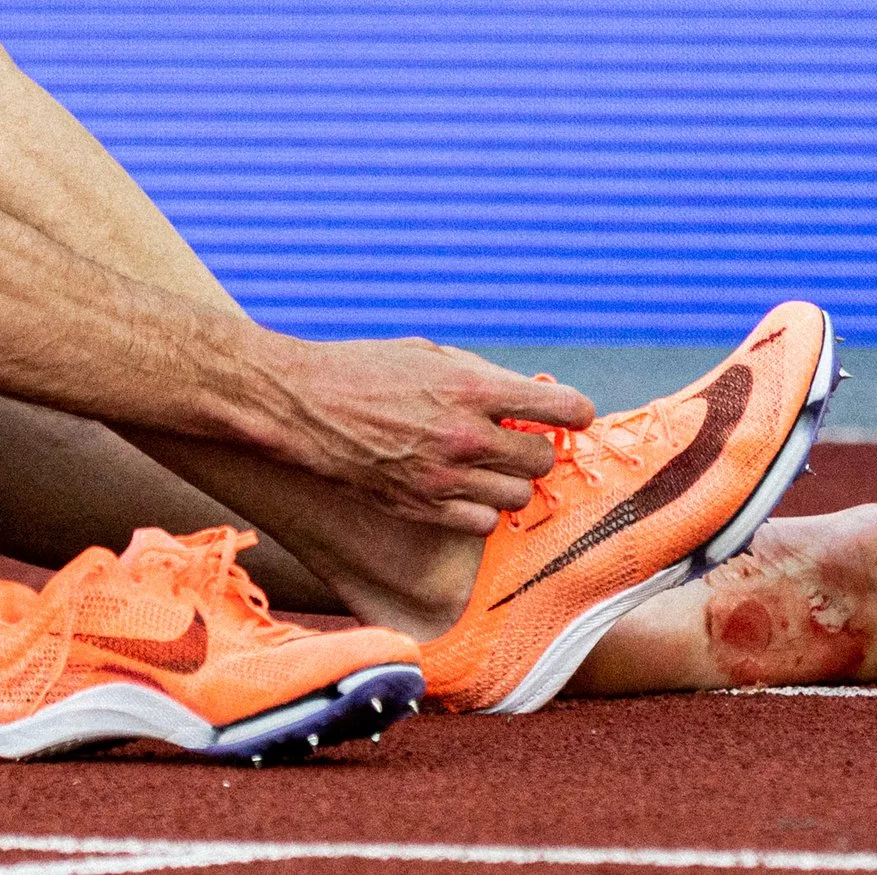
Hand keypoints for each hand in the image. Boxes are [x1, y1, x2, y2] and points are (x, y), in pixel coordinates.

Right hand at [278, 337, 595, 533]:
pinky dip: (481, 508)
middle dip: (535, 447)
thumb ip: (480, 376)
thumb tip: (527, 395)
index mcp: (471, 388)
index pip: (559, 408)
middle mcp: (465, 436)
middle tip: (515, 439)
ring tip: (485, 465)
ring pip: (519, 495)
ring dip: (510, 480)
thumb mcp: (427, 354)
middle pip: (543, 458)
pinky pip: (484, 522)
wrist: (301, 406)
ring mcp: (445, 476)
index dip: (575, 412)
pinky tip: (462, 488)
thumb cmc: (361, 369)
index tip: (571, 415)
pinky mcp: (423, 507)